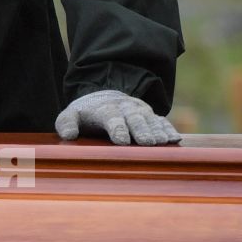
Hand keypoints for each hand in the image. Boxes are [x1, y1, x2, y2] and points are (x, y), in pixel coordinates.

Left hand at [54, 89, 179, 144]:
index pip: (112, 118)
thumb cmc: (85, 113)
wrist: (103, 97)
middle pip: (135, 118)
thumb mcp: (70, 115)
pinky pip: (161, 121)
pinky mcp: (150, 115)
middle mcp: (125, 108)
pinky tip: (175, 139)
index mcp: (105, 109)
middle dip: (141, 130)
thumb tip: (68, 136)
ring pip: (150, 120)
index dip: (117, 129)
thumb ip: (66, 123)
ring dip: (157, 131)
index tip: (122, 141)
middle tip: (147, 143)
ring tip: (163, 143)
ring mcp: (139, 111)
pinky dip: (168, 129)